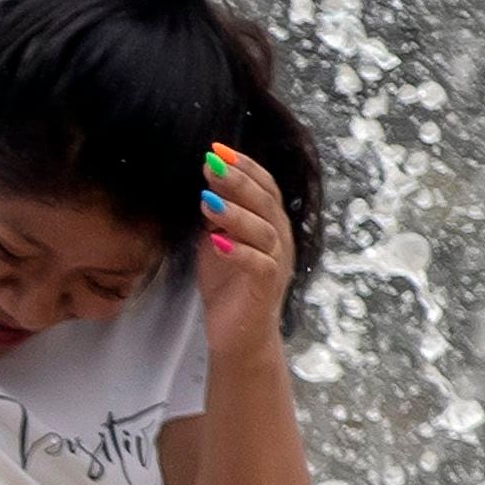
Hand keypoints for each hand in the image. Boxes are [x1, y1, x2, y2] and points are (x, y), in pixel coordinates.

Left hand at [195, 141, 292, 357]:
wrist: (239, 335)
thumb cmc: (229, 285)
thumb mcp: (217, 239)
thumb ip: (215, 214)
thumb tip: (204, 181)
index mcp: (270, 222)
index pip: (265, 186)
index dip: (245, 166)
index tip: (218, 149)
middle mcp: (280, 238)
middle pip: (265, 202)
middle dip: (238, 181)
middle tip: (211, 165)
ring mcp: (277, 263)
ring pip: (264, 230)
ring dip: (235, 213)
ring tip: (206, 202)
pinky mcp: (267, 287)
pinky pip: (260, 264)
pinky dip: (239, 251)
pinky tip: (217, 242)